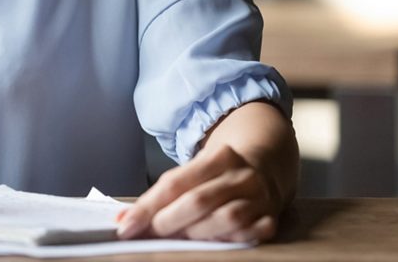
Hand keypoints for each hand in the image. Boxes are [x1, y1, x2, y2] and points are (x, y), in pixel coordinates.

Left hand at [117, 143, 280, 242]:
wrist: (265, 167)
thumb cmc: (218, 174)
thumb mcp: (193, 172)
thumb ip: (162, 194)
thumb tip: (126, 219)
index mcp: (219, 157)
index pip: (175, 183)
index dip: (148, 207)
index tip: (127, 225)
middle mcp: (241, 175)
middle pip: (198, 201)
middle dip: (168, 221)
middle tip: (151, 234)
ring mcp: (260, 197)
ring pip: (226, 219)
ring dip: (197, 233)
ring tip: (180, 238)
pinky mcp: (271, 218)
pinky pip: (250, 234)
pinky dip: (229, 240)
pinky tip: (214, 241)